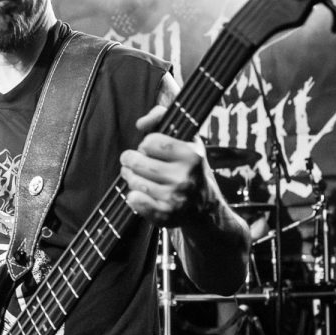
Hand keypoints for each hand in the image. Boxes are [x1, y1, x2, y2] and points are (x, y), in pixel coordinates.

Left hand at [119, 105, 210, 226]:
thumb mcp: (186, 140)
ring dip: (131, 177)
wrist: (204, 207)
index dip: (146, 145)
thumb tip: (141, 123)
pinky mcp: (165, 215)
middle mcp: (185, 177)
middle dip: (132, 160)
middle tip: (135, 162)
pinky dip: (133, 196)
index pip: (150, 142)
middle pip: (138, 161)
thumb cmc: (190, 168)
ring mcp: (175, 198)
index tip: (151, 149)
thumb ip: (163, 118)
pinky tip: (141, 194)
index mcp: (192, 155)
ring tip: (138, 177)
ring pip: (134, 180)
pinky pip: (135, 200)